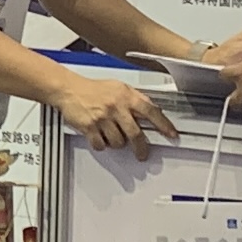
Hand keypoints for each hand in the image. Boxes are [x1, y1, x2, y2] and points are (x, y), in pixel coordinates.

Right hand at [54, 69, 179, 152]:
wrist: (69, 89)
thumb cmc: (93, 89)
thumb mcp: (118, 87)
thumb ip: (135, 98)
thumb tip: (151, 110)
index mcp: (126, 96)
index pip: (151, 111)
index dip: (164, 124)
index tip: (171, 134)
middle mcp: (116, 107)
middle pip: (135, 134)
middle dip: (141, 147)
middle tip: (142, 153)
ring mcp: (103, 118)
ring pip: (118, 142)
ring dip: (117, 143)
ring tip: (112, 134)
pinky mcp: (90, 127)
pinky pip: (101, 145)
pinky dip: (102, 145)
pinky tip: (100, 137)